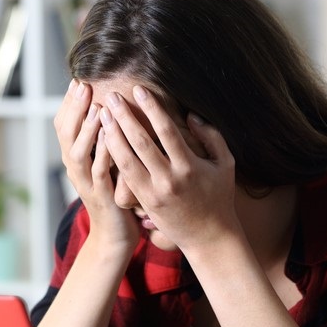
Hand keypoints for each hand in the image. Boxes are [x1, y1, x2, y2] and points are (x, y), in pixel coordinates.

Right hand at [54, 80, 139, 252]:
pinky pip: (99, 172)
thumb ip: (103, 140)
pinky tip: (109, 136)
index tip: (78, 80)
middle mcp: (75, 169)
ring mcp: (86, 183)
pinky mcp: (102, 196)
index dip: (69, 103)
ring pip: (79, 152)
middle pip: (66, 134)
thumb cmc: (114, 195)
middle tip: (83, 85)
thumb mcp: (105, 164)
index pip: (63, 125)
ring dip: (85, 129)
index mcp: (75, 159)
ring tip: (95, 107)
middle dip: (74, 109)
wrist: (114, 236)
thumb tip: (108, 108)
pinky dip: (103, 152)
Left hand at [98, 85, 241, 252]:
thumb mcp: (224, 164)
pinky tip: (104, 140)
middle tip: (111, 96)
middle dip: (124, 117)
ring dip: (112, 135)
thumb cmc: (219, 196)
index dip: (151, 108)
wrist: (209, 237)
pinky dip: (113, 156)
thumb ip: (211, 136)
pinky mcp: (144, 202)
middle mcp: (169, 180)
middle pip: (141, 143)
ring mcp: (153, 193)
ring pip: (126, 160)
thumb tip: (190, 115)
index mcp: (189, 167)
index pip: (166, 131)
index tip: (139, 90)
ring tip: (102, 115)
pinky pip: (125, 176)